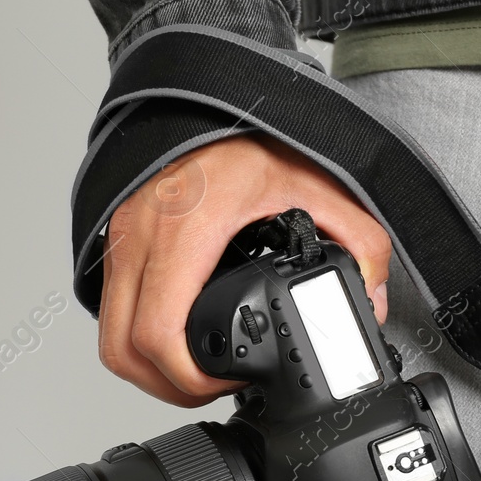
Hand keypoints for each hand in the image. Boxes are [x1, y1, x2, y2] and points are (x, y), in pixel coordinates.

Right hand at [99, 135, 392, 406]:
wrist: (210, 93)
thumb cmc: (250, 130)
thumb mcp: (317, 182)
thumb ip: (358, 240)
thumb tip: (372, 298)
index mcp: (185, 227)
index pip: (158, 331)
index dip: (186, 377)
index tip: (223, 381)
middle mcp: (139, 236)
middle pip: (122, 349)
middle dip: (165, 386)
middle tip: (209, 387)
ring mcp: (120, 239)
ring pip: (108, 338)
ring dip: (145, 369)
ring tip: (191, 372)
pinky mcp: (115, 240)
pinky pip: (110, 310)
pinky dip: (136, 338)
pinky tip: (175, 335)